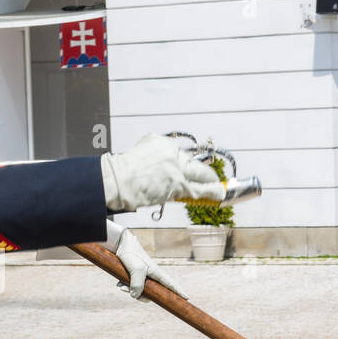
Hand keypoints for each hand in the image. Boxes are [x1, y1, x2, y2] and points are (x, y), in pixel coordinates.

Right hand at [101, 134, 227, 210]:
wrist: (119, 180)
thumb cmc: (122, 170)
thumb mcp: (139, 151)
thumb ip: (153, 155)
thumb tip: (160, 167)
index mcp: (163, 144)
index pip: (179, 155)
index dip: (184, 165)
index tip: (187, 169)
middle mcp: (174, 154)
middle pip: (194, 164)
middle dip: (204, 172)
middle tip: (210, 176)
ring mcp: (178, 170)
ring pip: (200, 175)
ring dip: (210, 182)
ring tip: (218, 187)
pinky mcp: (179, 185)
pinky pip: (198, 190)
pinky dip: (210, 192)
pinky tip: (218, 194)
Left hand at [105, 221, 186, 299]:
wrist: (120, 244)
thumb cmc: (131, 254)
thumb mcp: (136, 270)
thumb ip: (137, 285)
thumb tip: (135, 296)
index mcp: (156, 272)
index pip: (170, 284)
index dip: (178, 291)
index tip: (186, 298)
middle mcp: (151, 274)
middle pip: (152, 292)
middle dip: (141, 296)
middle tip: (131, 293)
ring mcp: (142, 274)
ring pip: (139, 290)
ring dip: (130, 290)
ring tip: (121, 286)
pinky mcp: (133, 274)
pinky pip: (131, 285)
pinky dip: (125, 285)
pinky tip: (119, 283)